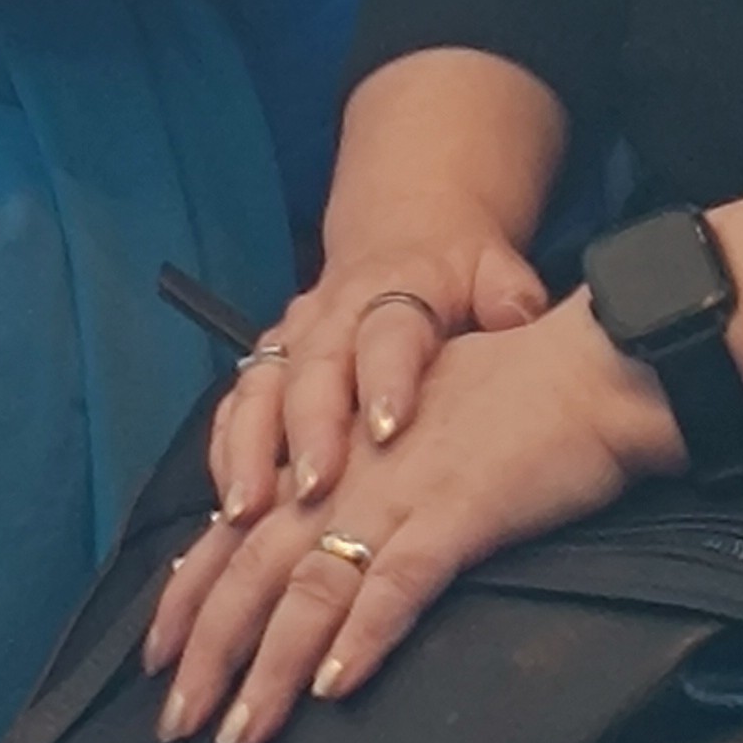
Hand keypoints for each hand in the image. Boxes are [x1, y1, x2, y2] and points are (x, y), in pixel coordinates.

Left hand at [153, 295, 682, 742]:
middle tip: (176, 722)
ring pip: (313, 585)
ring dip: (271, 664)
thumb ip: (355, 476)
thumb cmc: (506, 397)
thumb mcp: (406, 426)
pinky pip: (399, 582)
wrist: (585, 366)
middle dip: (209, 650)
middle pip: (255, 567)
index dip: (191, 594)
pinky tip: (335, 685)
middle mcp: (346, 473)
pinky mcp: (458, 512)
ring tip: (241, 729)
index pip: (238, 530)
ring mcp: (398, 492)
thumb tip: (316, 530)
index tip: (156, 656)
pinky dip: (362, 634)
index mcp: (331, 455)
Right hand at [212, 199, 549, 525]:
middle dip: (308, 431)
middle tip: (315, 490)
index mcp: (396, 288)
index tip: (389, 430)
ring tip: (247, 512)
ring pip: (259, 390)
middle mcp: (333, 312)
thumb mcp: (494, 269)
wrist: (405, 230)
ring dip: (249, 450)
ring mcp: (293, 338)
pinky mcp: (268, 362)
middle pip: (312, 369)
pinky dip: (225, 455)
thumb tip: (517, 319)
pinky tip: (224, 508)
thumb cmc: (456, 269)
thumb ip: (507, 295)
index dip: (385, 378)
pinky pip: (234, 407)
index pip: (388, 331)